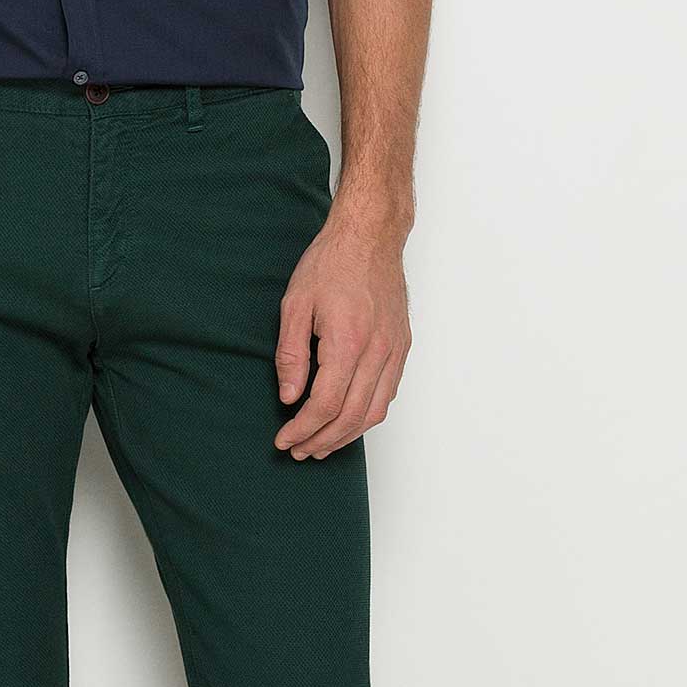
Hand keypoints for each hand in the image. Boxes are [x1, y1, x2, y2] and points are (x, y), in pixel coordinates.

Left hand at [272, 194, 412, 457]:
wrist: (370, 236)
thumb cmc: (332, 263)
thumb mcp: (295, 304)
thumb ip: (291, 354)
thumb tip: (289, 397)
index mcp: (348, 340)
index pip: (326, 404)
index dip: (302, 428)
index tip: (283, 439)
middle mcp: (378, 351)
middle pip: (351, 416)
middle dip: (322, 440)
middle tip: (298, 450)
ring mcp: (394, 350)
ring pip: (375, 411)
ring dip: (346, 435)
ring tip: (320, 445)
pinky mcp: (402, 346)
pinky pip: (388, 394)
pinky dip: (367, 415)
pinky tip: (347, 420)